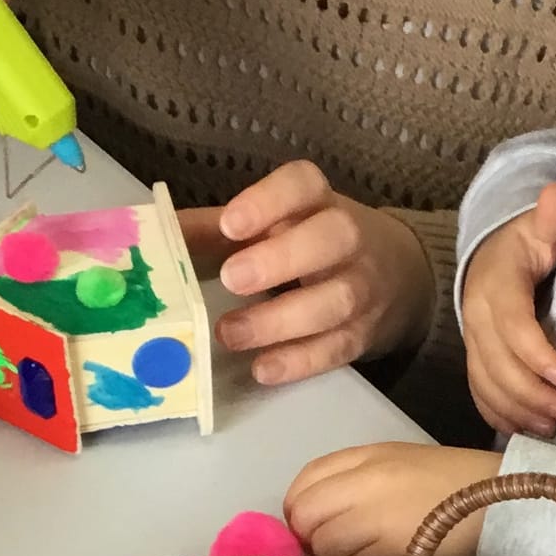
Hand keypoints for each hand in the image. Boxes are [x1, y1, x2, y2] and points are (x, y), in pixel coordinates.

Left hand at [178, 160, 434, 387]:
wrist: (400, 276)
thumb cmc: (312, 242)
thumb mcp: (274, 223)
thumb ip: (217, 230)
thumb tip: (155, 236)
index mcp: (318, 202)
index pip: (303, 186)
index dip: (268, 203)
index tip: (231, 225)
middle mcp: (348, 239)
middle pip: (330, 239)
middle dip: (280, 259)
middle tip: (232, 279)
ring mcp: (363, 288)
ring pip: (334, 301)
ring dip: (279, 320)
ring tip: (228, 333)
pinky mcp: (364, 334)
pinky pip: (337, 349)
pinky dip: (299, 362)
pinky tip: (263, 369)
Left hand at [285, 444, 503, 555]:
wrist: (509, 507)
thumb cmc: (456, 485)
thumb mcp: (400, 462)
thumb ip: (351, 480)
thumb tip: (308, 519)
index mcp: (369, 457)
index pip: (305, 484)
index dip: (299, 511)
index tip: (313, 527)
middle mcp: (368, 485)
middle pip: (308, 517)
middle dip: (312, 537)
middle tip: (335, 549)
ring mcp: (381, 522)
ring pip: (326, 548)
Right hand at [464, 183, 555, 438]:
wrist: (497, 253)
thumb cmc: (532, 243)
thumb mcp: (544, 225)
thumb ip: (554, 218)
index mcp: (497, 282)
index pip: (510, 322)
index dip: (533, 351)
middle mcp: (477, 315)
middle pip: (495, 362)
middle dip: (530, 392)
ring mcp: (473, 341)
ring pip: (485, 383)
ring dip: (517, 410)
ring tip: (553, 426)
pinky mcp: (475, 359)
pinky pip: (479, 393)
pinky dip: (500, 415)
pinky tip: (527, 430)